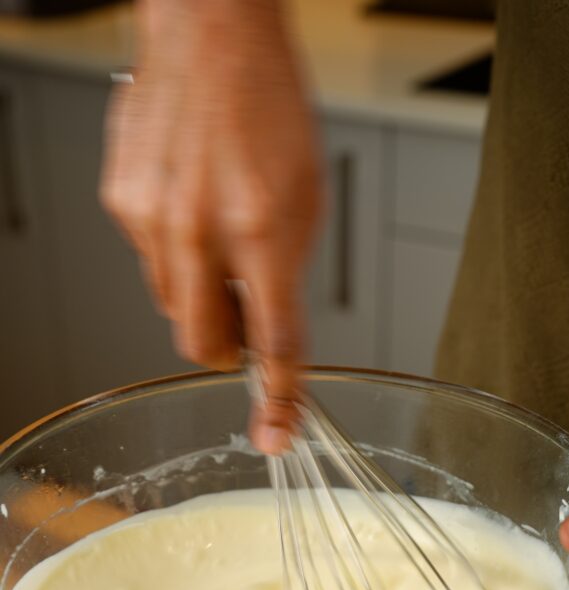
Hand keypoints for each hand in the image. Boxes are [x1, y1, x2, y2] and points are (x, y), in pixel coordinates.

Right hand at [100, 0, 321, 452]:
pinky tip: (187, 202)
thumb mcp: (308, 195)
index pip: (272, 341)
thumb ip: (285, 272)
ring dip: (198, 291)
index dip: (277, 397)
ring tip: (216, 232)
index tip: (276, 432)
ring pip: (172, 303)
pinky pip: (148, 259)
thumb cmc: (266, 103)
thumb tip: (263, 326)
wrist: (211, 33)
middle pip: (201, 342)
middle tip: (241, 313)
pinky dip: (173, 250)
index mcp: (261, 228)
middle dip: (223, 345)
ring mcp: (151, 218)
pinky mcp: (121, 203)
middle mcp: (199, 230)